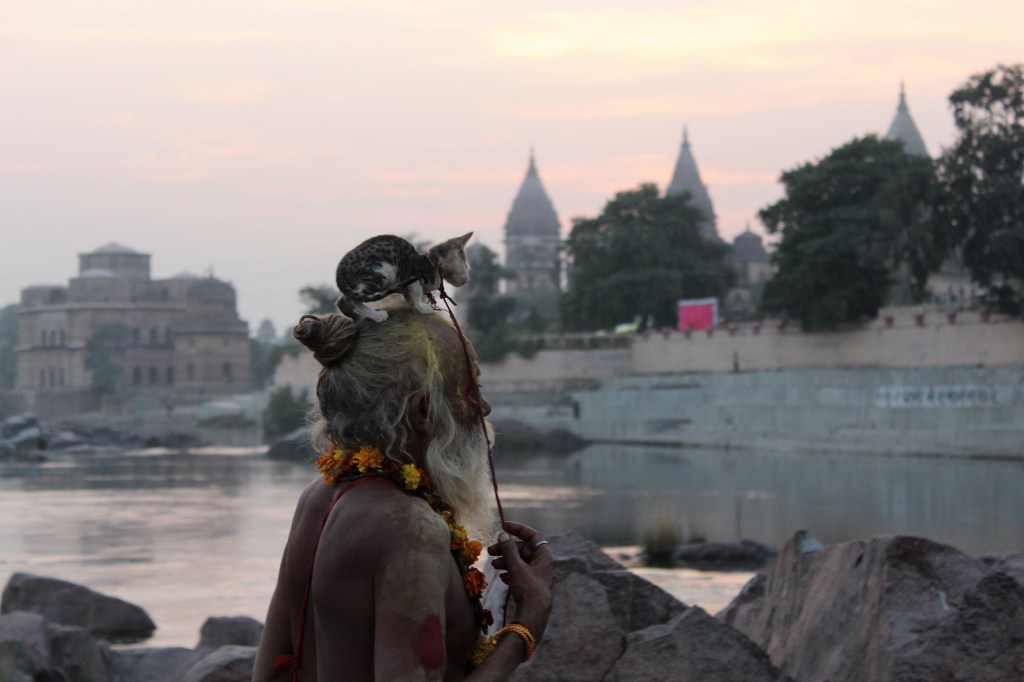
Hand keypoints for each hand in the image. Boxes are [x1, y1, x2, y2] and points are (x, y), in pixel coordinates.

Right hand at [487, 522, 554, 641]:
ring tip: (494, 565)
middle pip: (524, 549)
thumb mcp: (517, 567)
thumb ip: (509, 550)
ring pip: (520, 562)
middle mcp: (543, 564)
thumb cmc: (528, 590)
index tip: (503, 526)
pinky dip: (510, 573)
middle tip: (490, 551)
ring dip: (506, 561)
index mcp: (545, 556)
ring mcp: (538, 576)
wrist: (533, 618)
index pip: (533, 536)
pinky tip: (502, 578)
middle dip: (507, 549)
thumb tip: (502, 534)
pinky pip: (520, 574)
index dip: (519, 529)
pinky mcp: (532, 587)